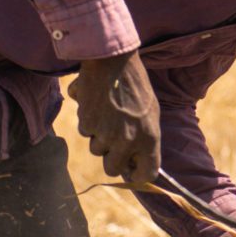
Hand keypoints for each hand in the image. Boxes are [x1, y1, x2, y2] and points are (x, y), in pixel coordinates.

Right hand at [68, 51, 159, 185]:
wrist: (113, 60)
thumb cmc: (135, 84)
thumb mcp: (150, 112)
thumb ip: (145, 137)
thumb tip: (137, 159)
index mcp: (149, 137)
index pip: (147, 173)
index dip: (138, 176)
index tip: (133, 172)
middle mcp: (127, 140)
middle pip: (112, 168)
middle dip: (111, 158)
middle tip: (113, 142)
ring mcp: (105, 133)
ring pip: (96, 149)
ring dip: (99, 137)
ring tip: (107, 113)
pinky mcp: (87, 122)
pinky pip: (85, 130)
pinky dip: (88, 120)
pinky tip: (97, 103)